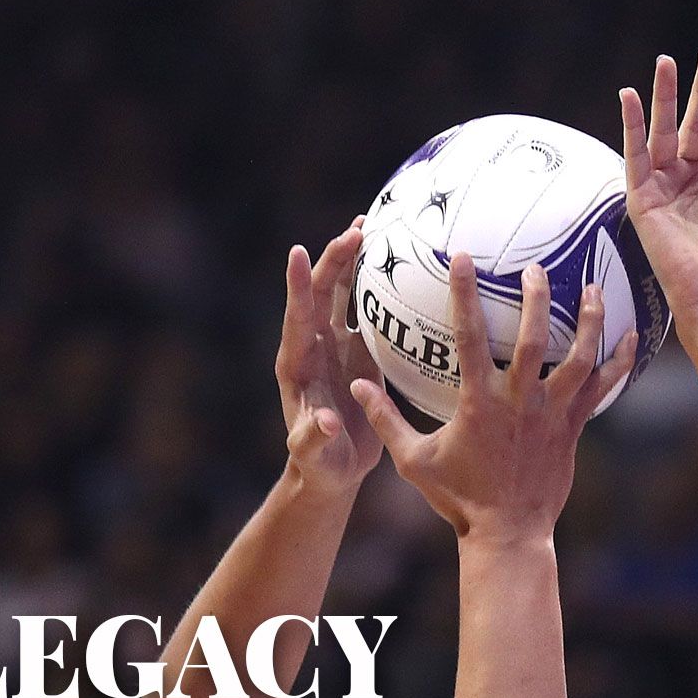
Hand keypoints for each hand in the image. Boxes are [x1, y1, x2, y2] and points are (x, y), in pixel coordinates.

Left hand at [276, 223, 382, 494]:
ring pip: (344, 294)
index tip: (298, 251)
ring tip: (372, 227)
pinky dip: (380, 288)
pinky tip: (401, 266)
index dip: (297, 285)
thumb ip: (315, 438)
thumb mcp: (315, 456)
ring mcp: (337, 347)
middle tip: (359, 231)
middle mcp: (314, 347)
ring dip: (355, 262)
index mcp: (297, 364)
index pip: (297, 317)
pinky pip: (370, 313)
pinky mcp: (360, 353)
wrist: (332, 470)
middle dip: (336, 260)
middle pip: (322, 293)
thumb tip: (326, 423)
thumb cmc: (319, 465)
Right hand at [349, 257, 634, 542]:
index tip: (463, 257)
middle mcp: (519, 402)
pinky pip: (603, 388)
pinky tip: (632, 335)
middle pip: (535, 337)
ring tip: (592, 288)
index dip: (465, 293)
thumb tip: (355, 385)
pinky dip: (620, 361)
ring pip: (579, 357)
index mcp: (479, 402)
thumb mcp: (414, 460)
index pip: (470, 336)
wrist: (507, 534)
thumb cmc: (459, 499)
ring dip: (588, 319)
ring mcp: (551, 415)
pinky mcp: (573, 428)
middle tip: (535, 267)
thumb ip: (385, 419)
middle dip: (536, 296)